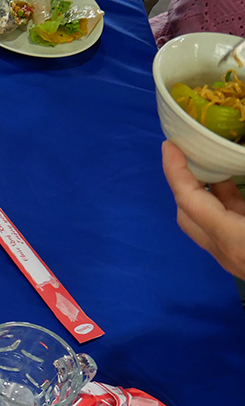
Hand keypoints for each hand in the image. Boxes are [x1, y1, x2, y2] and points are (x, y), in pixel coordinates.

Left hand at [161, 140, 244, 277]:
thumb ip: (242, 193)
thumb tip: (239, 156)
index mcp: (234, 238)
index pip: (190, 200)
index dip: (176, 170)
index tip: (169, 146)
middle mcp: (227, 251)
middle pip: (188, 215)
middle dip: (185, 183)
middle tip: (192, 154)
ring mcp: (235, 259)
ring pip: (206, 224)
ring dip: (208, 194)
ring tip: (218, 165)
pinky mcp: (244, 259)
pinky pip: (226, 229)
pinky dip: (226, 207)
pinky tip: (239, 190)